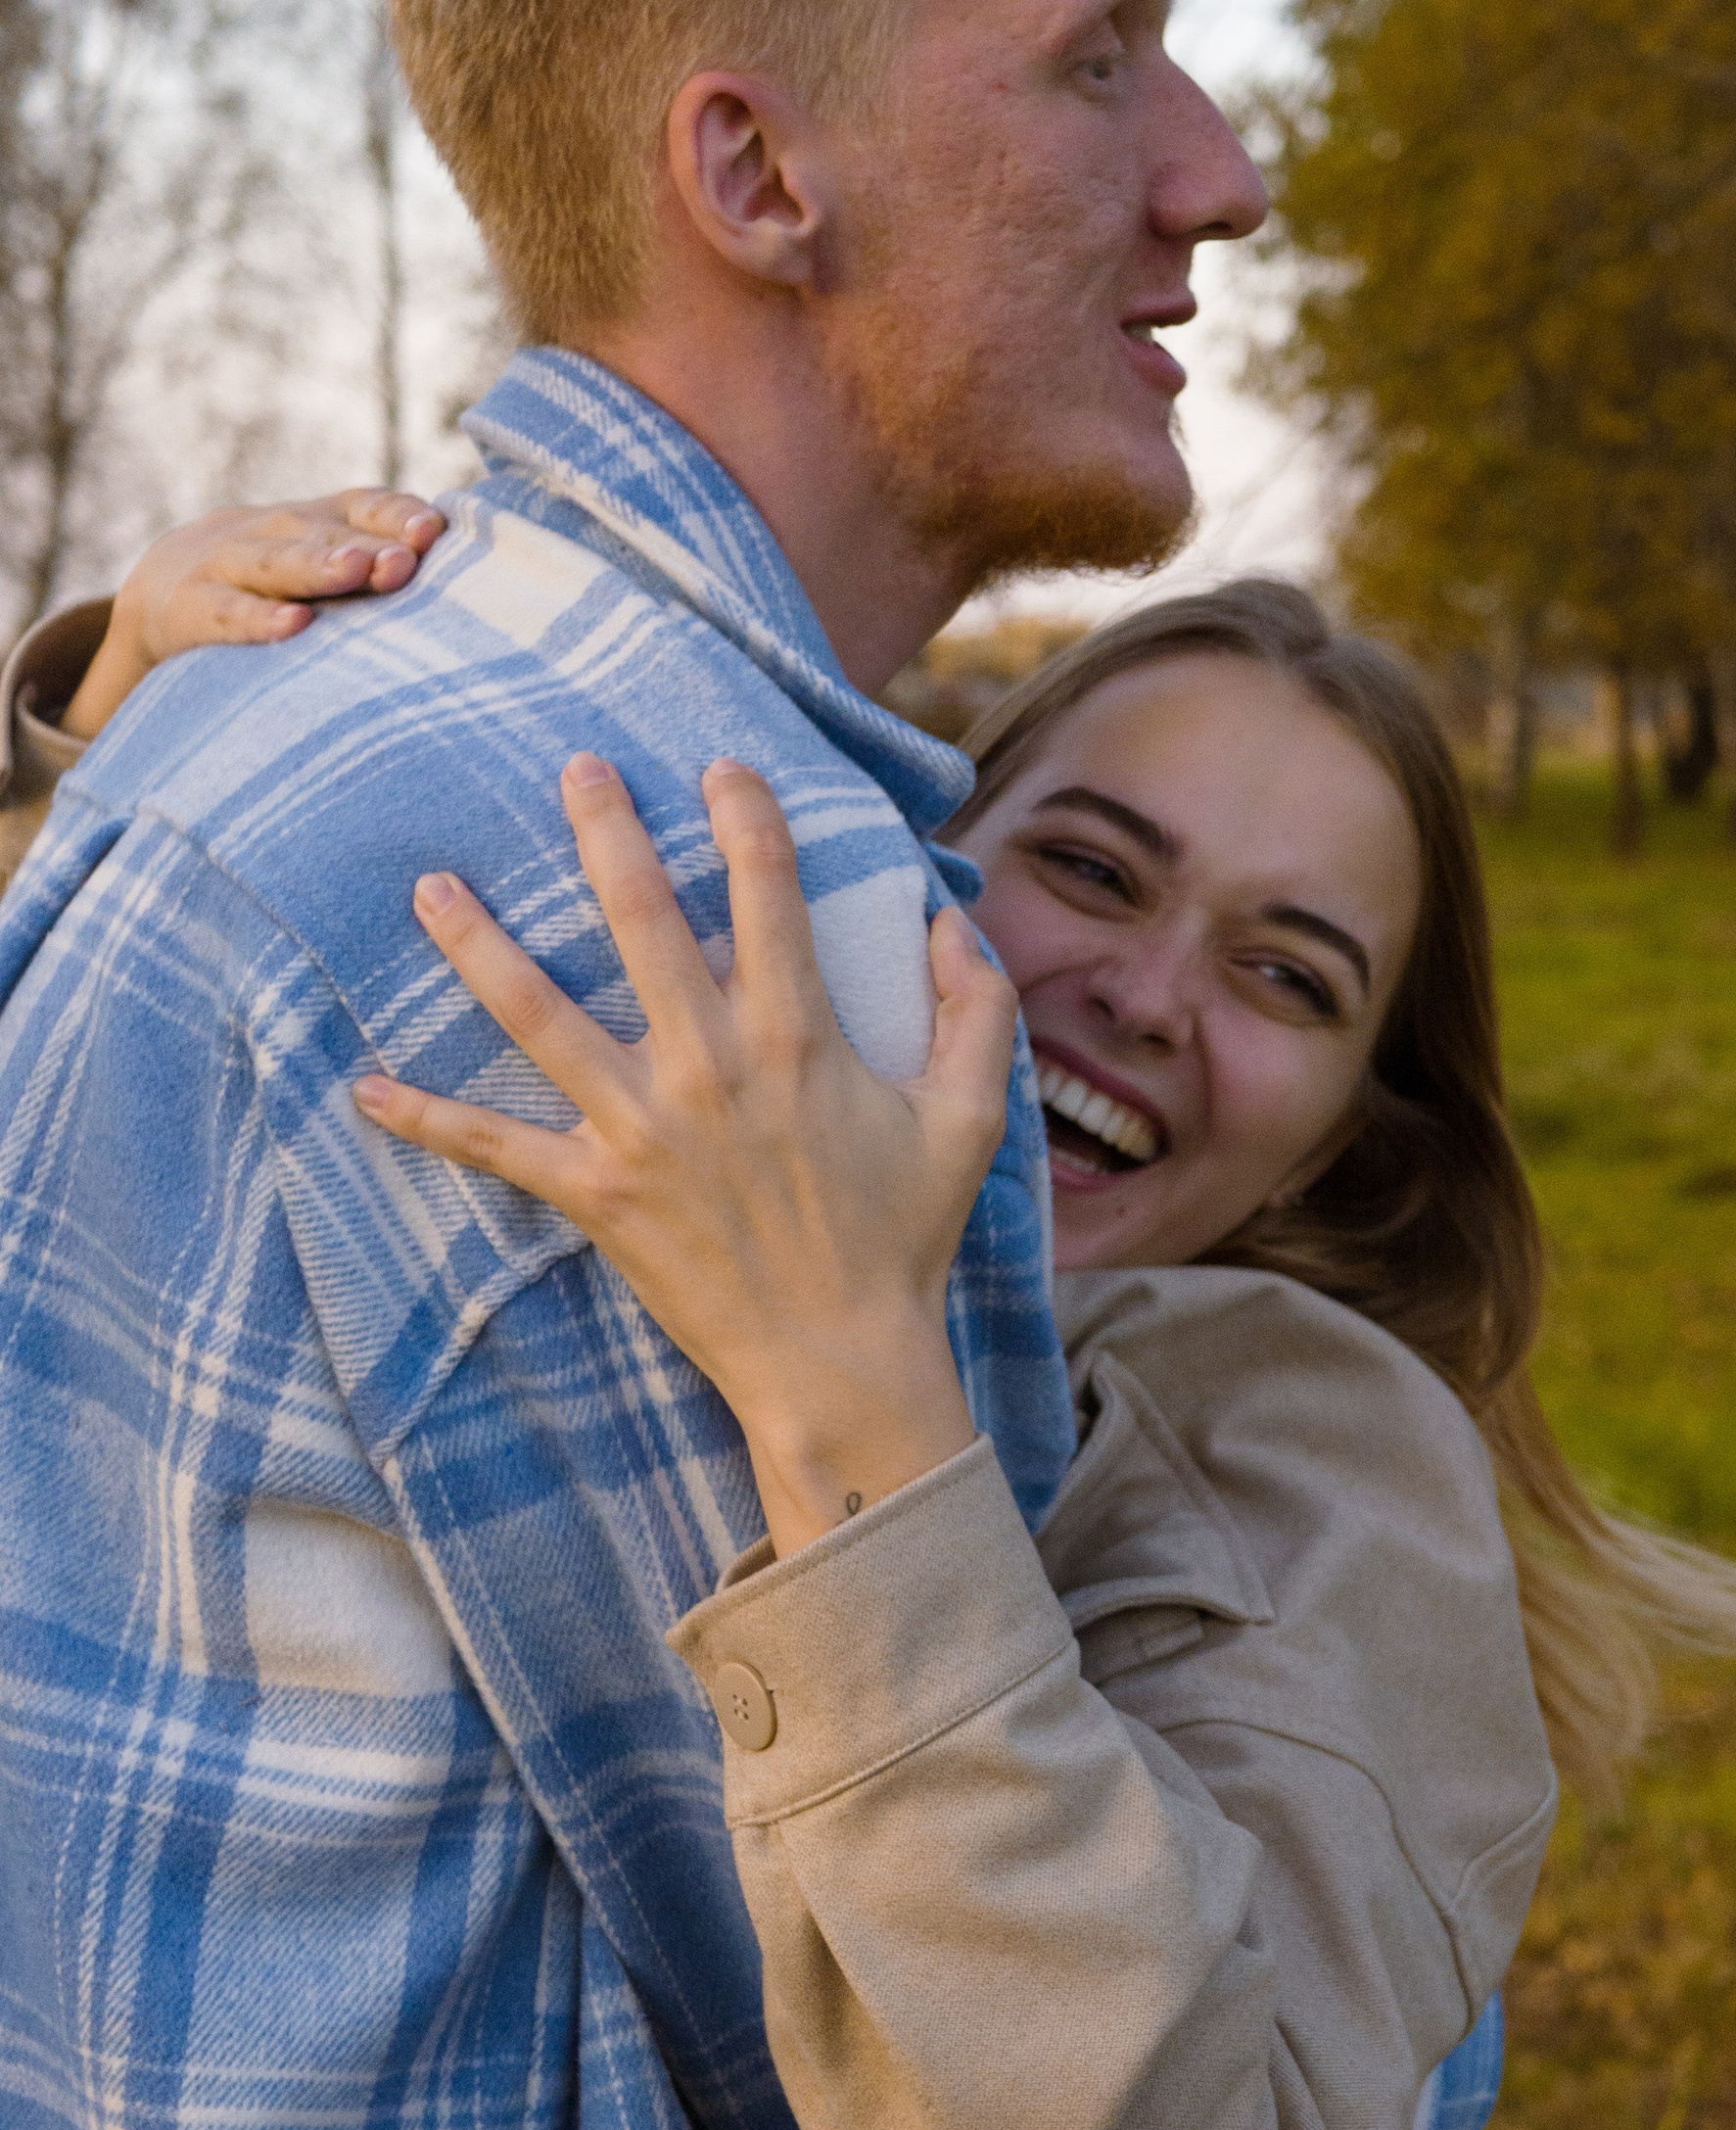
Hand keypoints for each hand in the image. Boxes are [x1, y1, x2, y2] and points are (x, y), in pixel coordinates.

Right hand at [66, 489, 446, 737]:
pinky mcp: (189, 609)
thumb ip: (383, 570)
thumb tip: (489, 591)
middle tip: (405, 559)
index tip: (434, 532)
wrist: (164, 594)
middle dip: (367, 544)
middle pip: (323, 533)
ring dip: (317, 566)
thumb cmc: (280, 590)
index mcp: (318, 523)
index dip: (397, 516)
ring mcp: (226, 566)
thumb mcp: (322, 568)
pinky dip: (258, 620)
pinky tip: (293, 628)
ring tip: (353, 571)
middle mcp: (275, 534)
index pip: (363, 507)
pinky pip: (226, 614)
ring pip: (274, 563)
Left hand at [352, 754, 1019, 1556]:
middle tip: (576, 768)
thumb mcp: (969, 1120)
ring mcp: (643, 1130)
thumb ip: (974, 1012)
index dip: (746, 819)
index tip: (721, 767)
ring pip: (542, 1016)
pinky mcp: (598, 1194)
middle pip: (642, 923)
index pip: (768, 896)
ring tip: (430, 886)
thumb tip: (951, 921)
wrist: (841, 1362)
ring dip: (480, 947)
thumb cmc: (904, 1241)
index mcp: (798, 1038)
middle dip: (607, 833)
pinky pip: (497, 1149)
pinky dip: (429, 1120)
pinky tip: (366, 1088)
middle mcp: (710, 1067)